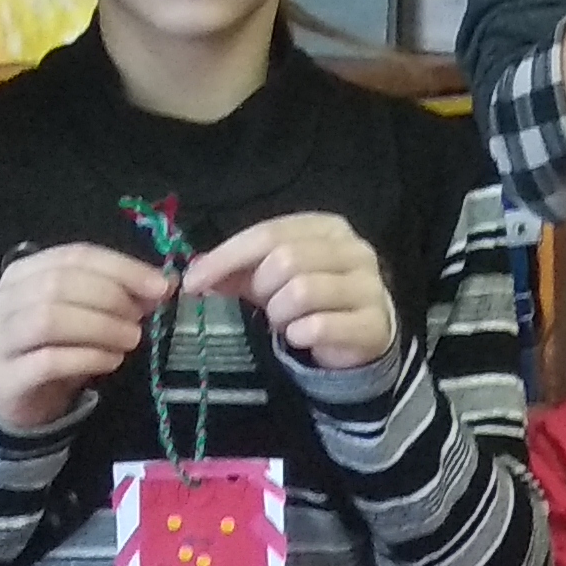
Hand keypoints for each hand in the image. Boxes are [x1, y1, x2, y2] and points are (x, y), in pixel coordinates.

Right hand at [0, 244, 175, 435]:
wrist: (17, 403)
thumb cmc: (53, 349)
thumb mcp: (83, 315)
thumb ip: (116, 296)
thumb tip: (162, 285)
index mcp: (20, 273)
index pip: (73, 256)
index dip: (121, 267)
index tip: (160, 286)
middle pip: (58, 283)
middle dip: (110, 297)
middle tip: (140, 318)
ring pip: (49, 320)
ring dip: (100, 327)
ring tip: (130, 339)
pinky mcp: (3, 380)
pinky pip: (47, 361)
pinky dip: (87, 357)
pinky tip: (111, 361)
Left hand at [188, 213, 397, 371]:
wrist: (358, 337)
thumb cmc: (310, 301)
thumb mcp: (270, 279)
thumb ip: (236, 271)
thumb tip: (195, 275)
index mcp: (326, 228)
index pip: (269, 233)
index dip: (226, 256)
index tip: (193, 282)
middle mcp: (353, 250)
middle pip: (287, 258)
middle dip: (261, 288)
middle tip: (262, 307)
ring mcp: (369, 285)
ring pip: (302, 291)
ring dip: (280, 313)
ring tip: (284, 322)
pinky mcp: (373, 322)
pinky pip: (320, 326)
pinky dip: (299, 334)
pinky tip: (299, 337)